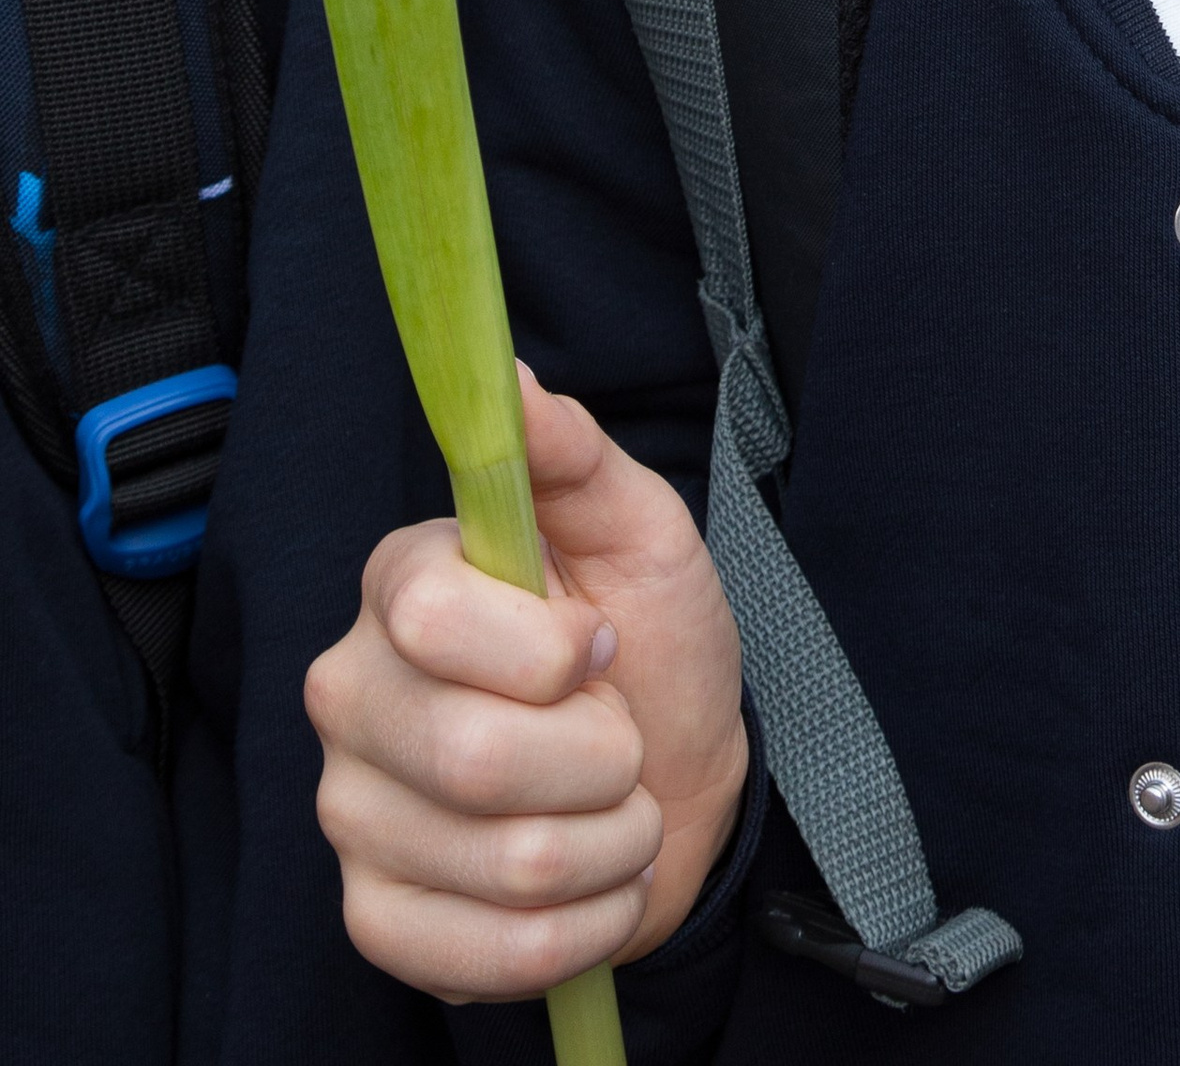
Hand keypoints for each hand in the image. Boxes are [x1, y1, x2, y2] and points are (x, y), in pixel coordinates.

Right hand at [307, 365, 748, 1002]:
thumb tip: (513, 375)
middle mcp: (351, 696)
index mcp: (400, 587)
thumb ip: (572, 454)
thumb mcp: (640, 529)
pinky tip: (588, 882)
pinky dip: (580, 927)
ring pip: (504, 861)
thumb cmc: (650, 646)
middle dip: (600, 756)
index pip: (430, 619)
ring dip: (607, 842)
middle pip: (471, 755)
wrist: (677, 781)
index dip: (546, 647)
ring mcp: (351, 815)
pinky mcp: (376, 920)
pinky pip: (489, 955)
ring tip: (611, 808)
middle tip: (616, 738)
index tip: (600, 643)